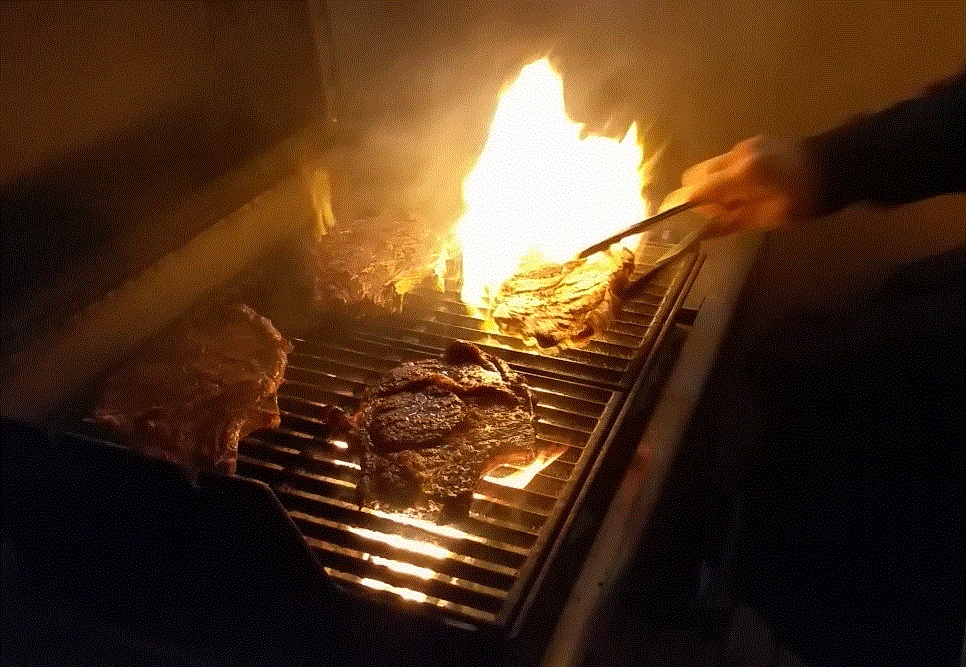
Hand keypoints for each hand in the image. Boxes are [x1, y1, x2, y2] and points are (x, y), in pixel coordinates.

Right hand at [673, 136, 817, 236]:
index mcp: (740, 175)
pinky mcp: (756, 143)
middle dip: (698, 196)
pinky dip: (727, 176)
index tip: (675, 222)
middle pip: (695, 175)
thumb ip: (732, 222)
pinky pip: (727, 161)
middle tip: (720, 214)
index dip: (681, 208)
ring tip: (738, 203)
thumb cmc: (807, 197)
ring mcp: (745, 146)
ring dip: (713, 185)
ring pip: (710, 167)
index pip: (695, 191)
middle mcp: (736, 155)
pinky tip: (750, 188)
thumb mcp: (770, 217)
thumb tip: (701, 232)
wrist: (843, 163)